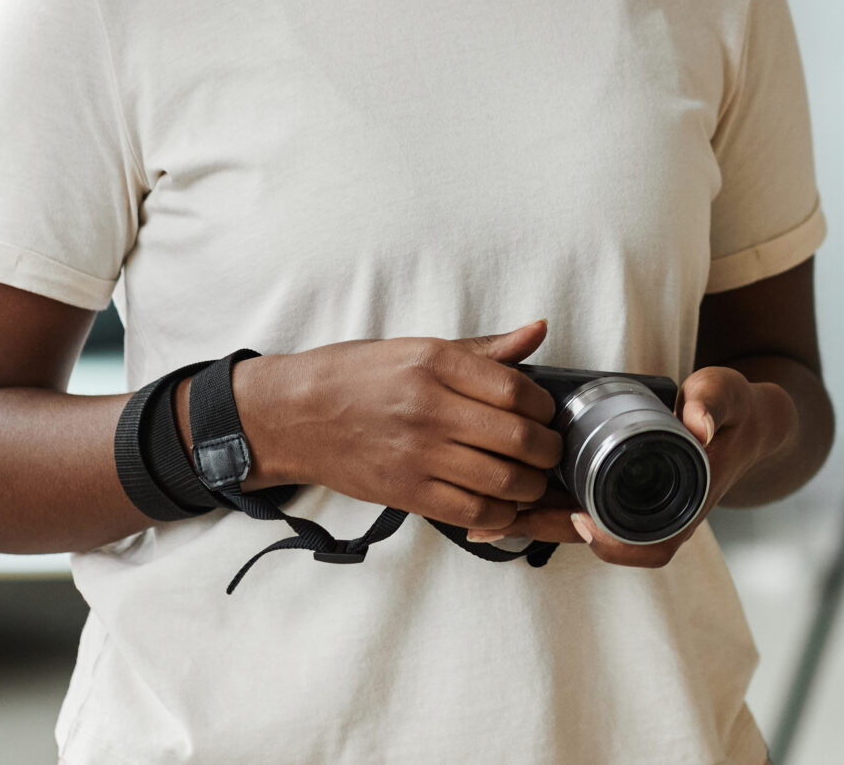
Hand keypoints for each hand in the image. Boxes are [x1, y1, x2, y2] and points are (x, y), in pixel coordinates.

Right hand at [233, 321, 563, 540]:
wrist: (294, 415)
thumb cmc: (356, 377)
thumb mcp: (417, 348)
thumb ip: (484, 349)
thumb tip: (538, 330)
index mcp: (434, 364)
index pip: (517, 389)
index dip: (544, 406)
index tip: (546, 413)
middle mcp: (428, 409)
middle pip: (518, 438)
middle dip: (548, 450)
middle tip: (549, 450)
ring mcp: (417, 455)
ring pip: (502, 480)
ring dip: (530, 485)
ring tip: (531, 478)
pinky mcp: (405, 492)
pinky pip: (471, 512)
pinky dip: (499, 513)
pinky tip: (502, 503)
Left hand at [505, 365, 796, 566]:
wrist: (744, 420)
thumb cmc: (734, 411)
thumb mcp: (726, 397)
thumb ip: (712, 404)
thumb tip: (699, 422)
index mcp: (688, 506)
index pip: (649, 546)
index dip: (613, 542)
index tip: (580, 521)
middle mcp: (661, 517)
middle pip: (603, 542)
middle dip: (553, 534)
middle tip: (505, 518)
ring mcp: (641, 511)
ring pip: (586, 530)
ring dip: (542, 525)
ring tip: (492, 515)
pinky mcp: (624, 496)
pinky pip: (585, 511)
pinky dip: (550, 509)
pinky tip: (513, 496)